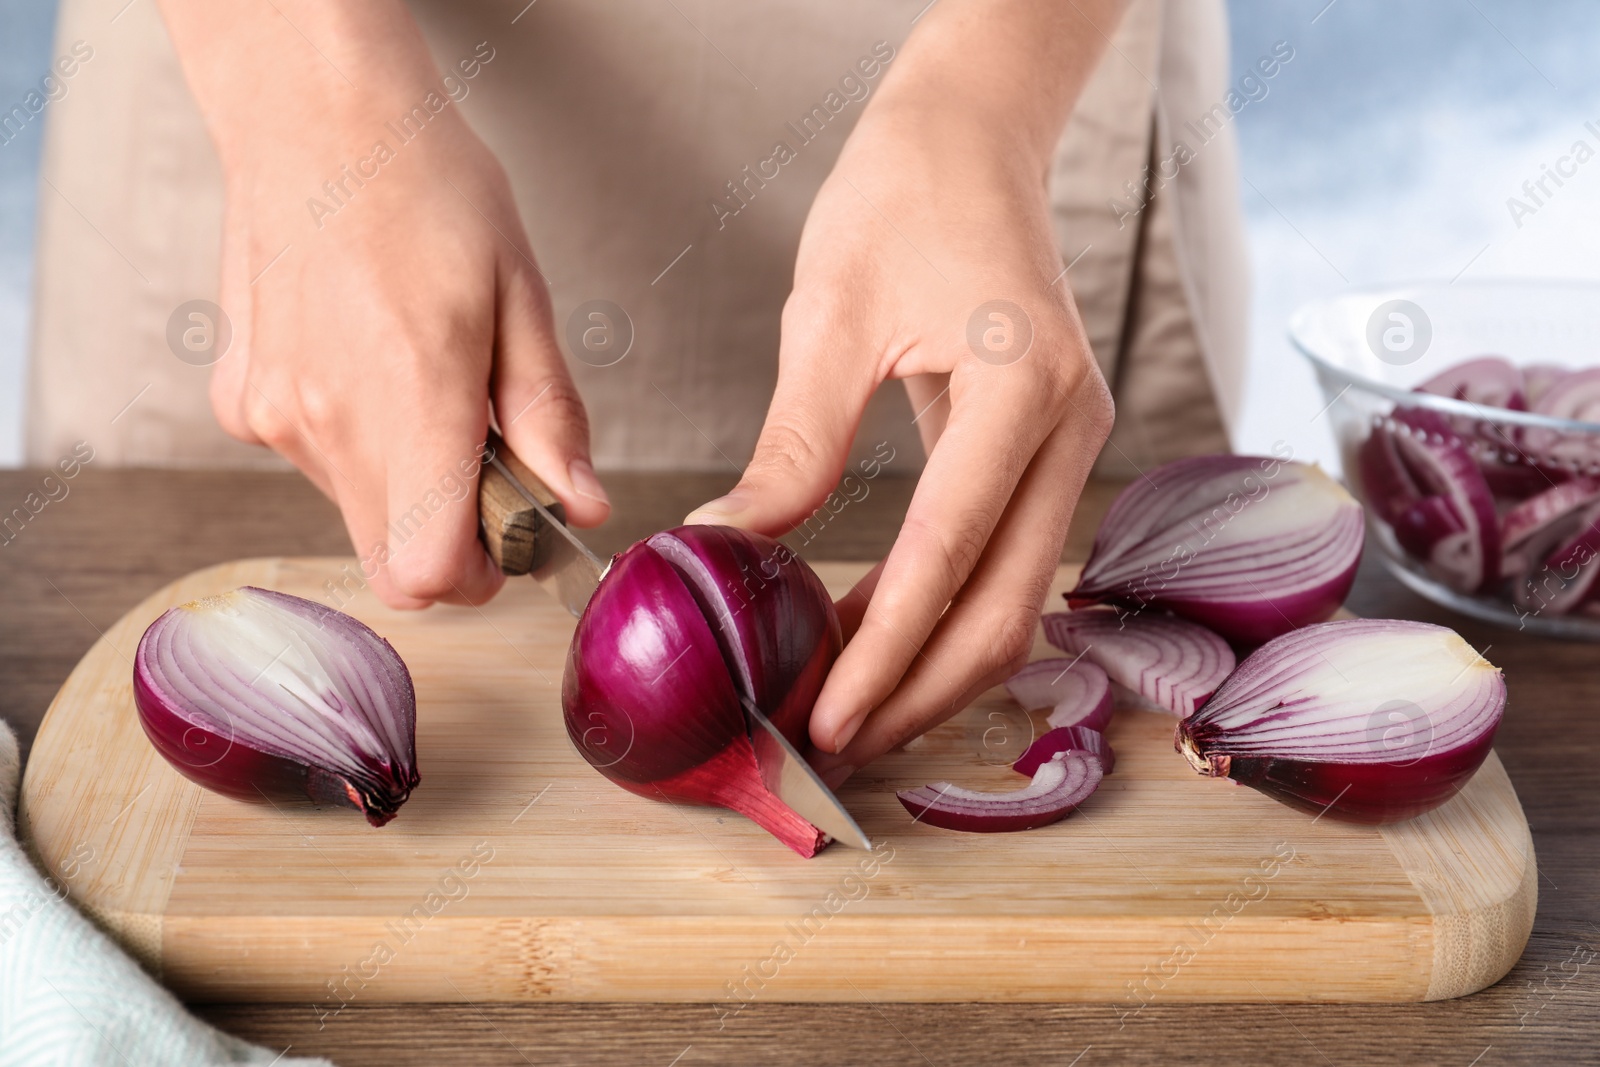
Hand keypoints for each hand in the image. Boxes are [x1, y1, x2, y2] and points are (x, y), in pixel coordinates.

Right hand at [161, 0, 607, 608]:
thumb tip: (581, 503)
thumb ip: (548, 414)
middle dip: (452, 541)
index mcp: (411, 395)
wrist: (314, 118)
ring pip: (357, 513)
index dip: (481, 577)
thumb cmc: (427, 188)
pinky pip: (314, 464)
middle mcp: (327, 420)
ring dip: (405, 486)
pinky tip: (371, 367)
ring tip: (428, 388)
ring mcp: (273, 416)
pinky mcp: (242, 402)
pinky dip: (356, 444)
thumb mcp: (521, 294)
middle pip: (392, 561)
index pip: (429, 571)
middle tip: (488, 467)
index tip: (513, 539)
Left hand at [685, 10, 1115, 777]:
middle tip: (833, 742)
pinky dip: (939, 609)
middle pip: (1006, 607)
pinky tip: (869, 634)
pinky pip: (1001, 559)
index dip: (885, 651)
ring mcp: (1073, 442)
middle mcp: (1070, 427)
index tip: (825, 716)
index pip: (948, 555)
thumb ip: (794, 446)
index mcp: (1020, 387)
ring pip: (1014, 599)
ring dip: (933, 665)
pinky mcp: (1049, 449)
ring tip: (844, 708)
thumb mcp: (830, 318)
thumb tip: (728, 546)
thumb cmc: (901, 198)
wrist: (973, 139)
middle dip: (919, 690)